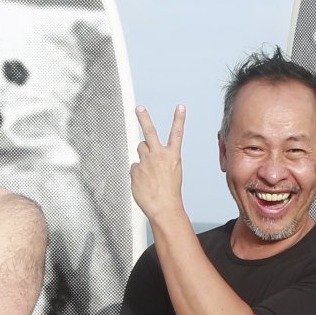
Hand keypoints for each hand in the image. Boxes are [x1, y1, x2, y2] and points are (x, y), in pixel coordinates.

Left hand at [130, 105, 189, 228]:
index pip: (177, 133)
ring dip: (143, 155)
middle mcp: (158, 155)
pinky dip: (138, 173)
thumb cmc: (169, 193)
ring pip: (140, 149)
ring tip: (149, 169)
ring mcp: (146, 162)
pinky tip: (144, 183)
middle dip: (144, 118)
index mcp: (172, 156)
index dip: (179, 119)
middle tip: (139, 108)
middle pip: (149, 132)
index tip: (180, 107)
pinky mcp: (135, 170)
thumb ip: (161, 160)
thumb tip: (146, 155)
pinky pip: (134, 167)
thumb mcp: (173, 172)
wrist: (163, 207)